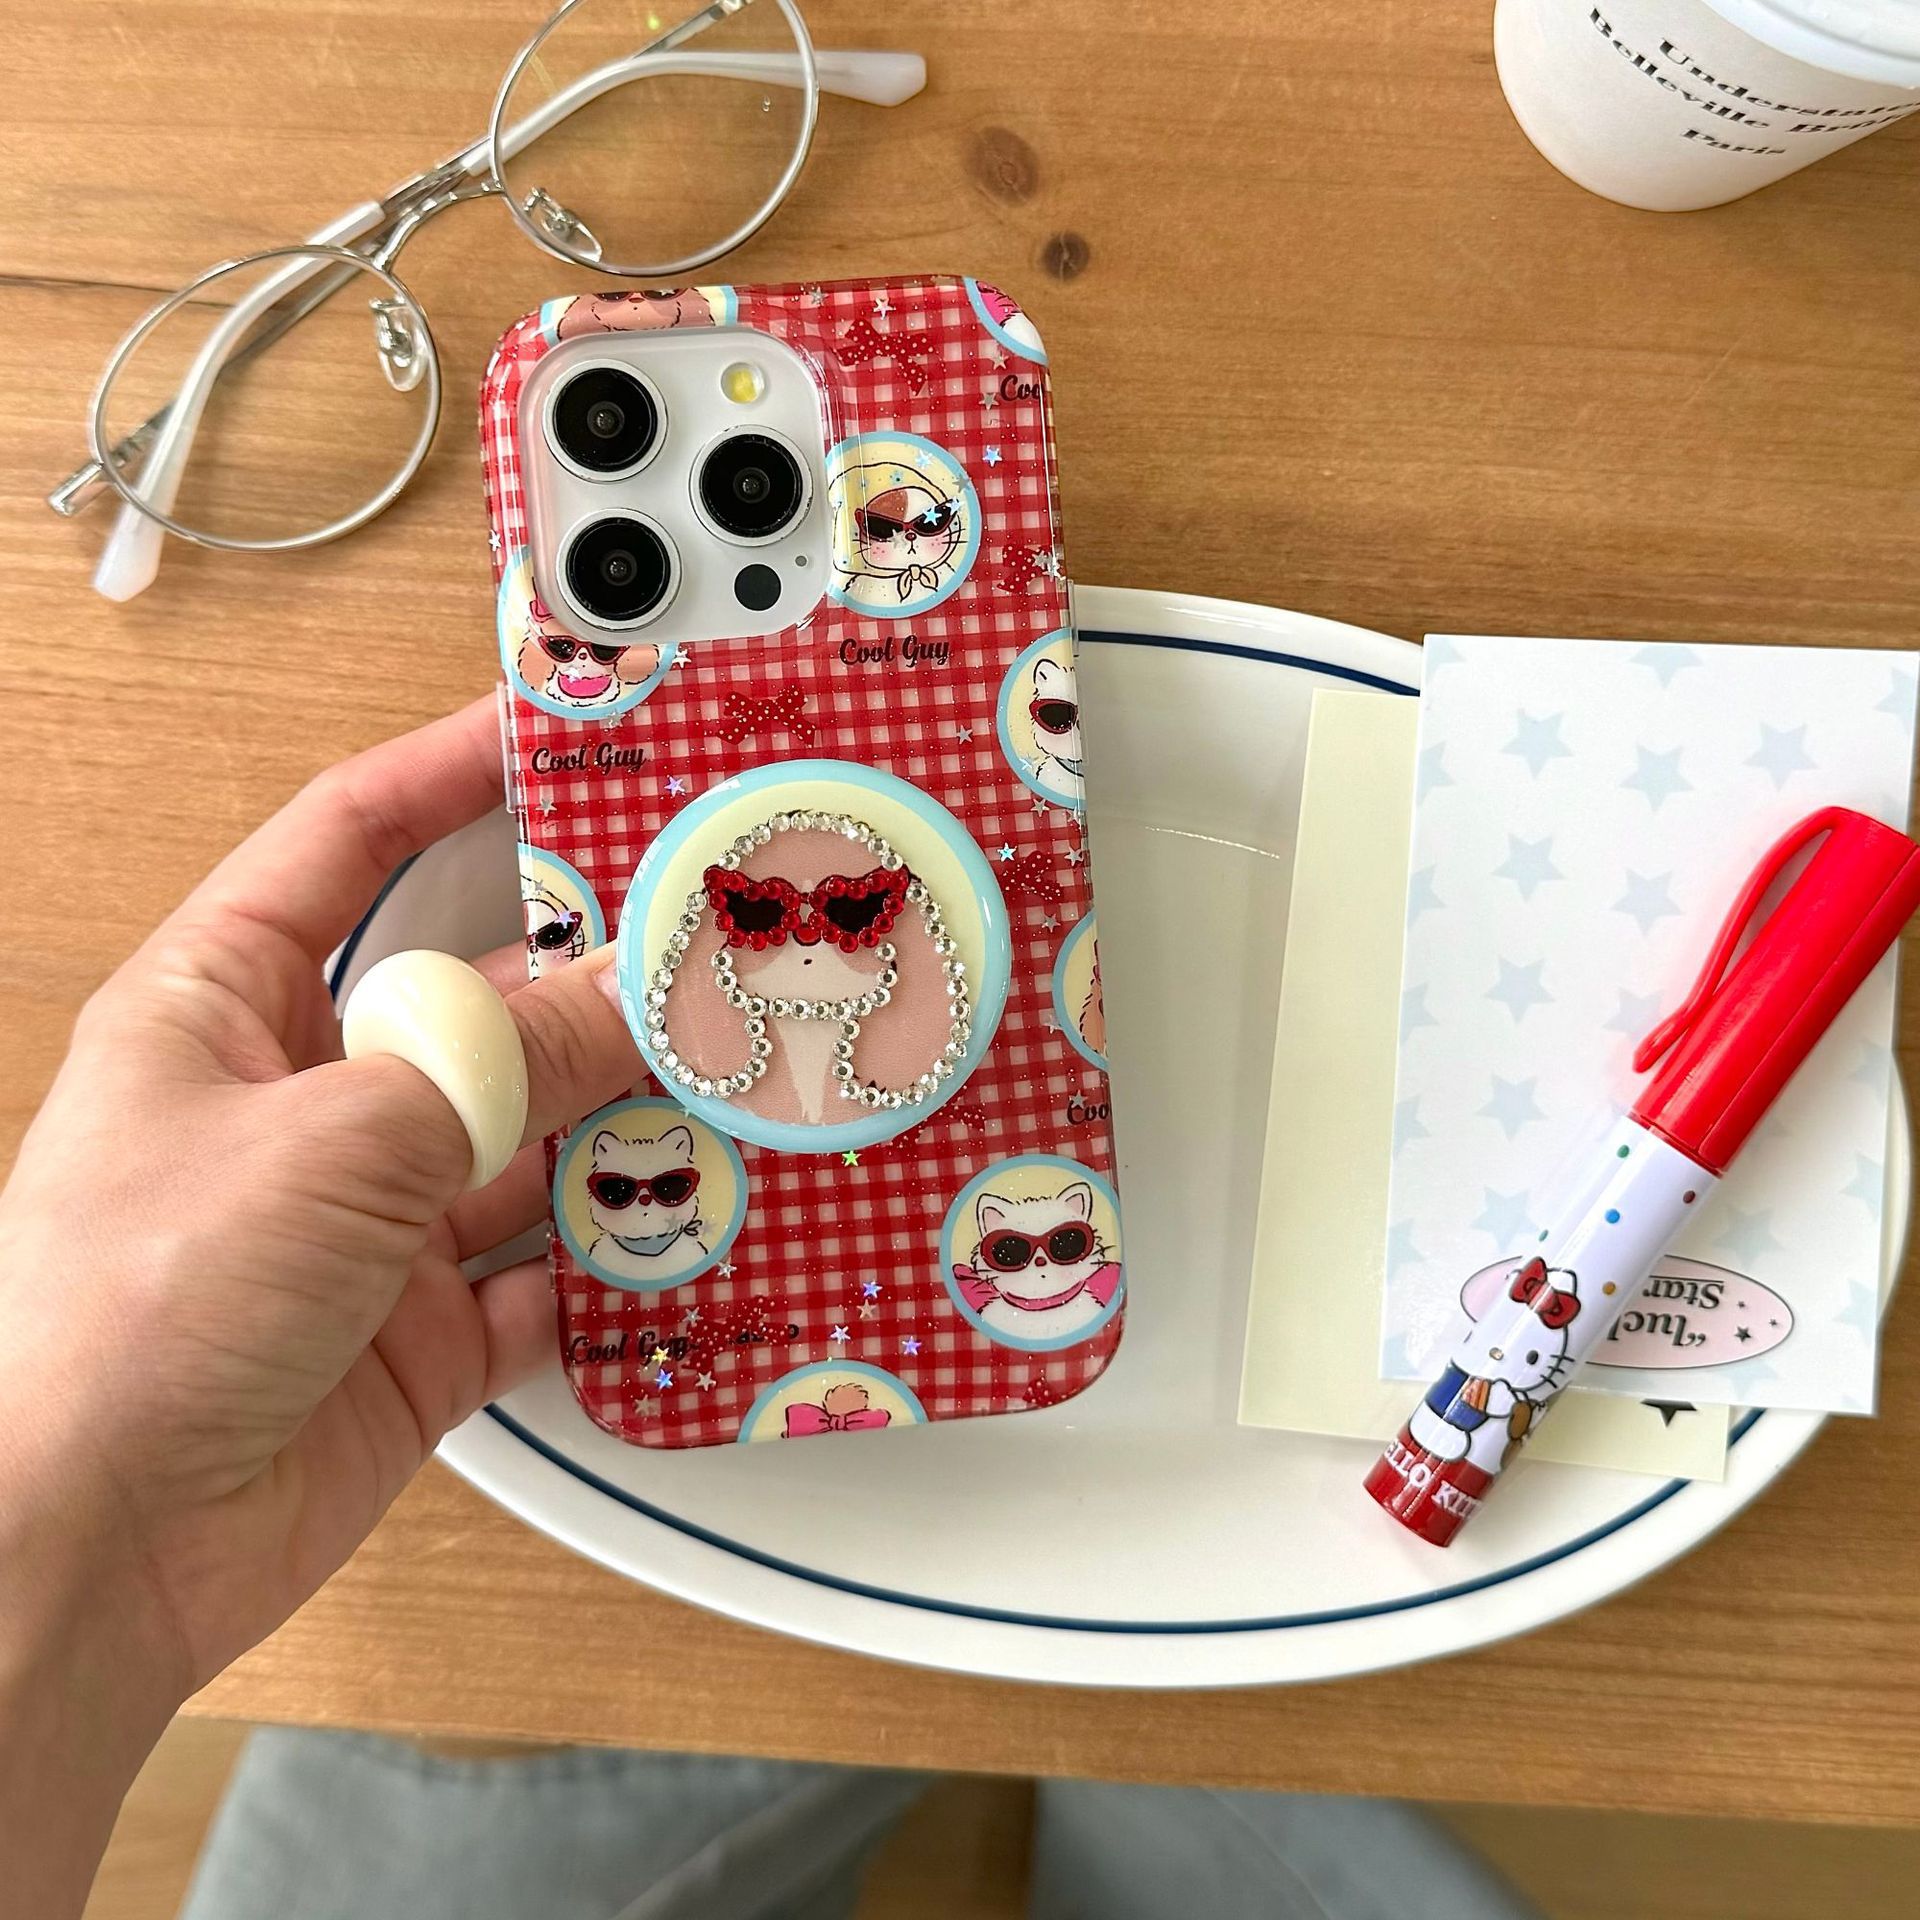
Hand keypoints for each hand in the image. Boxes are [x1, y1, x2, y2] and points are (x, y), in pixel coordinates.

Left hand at [0, 698, 639, 1908]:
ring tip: (727, 1077)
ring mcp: (362, 1222)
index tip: (551, 738)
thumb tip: (623, 1002)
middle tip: (699, 932)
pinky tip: (684, 1229)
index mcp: (224, 1008)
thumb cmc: (135, 1308)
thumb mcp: (341, 1138)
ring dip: (615, 1122)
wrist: (90, 1552)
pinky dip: (610, 1260)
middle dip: (579, 973)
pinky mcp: (416, 1332)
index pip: (343, 846)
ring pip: (522, 1141)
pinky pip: (541, 1273)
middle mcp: (299, 1102)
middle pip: (467, 1001)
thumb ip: (499, 1062)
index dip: (444, 777)